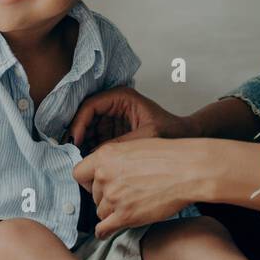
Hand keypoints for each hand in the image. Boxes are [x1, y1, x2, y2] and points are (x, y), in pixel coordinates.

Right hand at [67, 87, 197, 152]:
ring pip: (87, 129)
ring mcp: (112, 118)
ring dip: (82, 143)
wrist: (186, 138)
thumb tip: (94, 155)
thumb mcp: (146, 137)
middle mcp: (114, 104)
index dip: (79, 123)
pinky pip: (95, 139)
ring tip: (80, 160)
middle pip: (85, 117)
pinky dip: (90, 150)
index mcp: (121, 97)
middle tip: (72, 154)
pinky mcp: (113, 131)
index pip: (90, 105)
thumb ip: (121, 144)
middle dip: (78, 134)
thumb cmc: (172, 133)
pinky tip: (89, 162)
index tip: (75, 141)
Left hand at [72, 138, 211, 236]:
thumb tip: (104, 172)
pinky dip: (104, 232)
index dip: (88, 182)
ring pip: (100, 212)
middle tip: (124, 196)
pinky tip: (106, 233)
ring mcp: (114, 197)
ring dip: (111, 212)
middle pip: (93, 196)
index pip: (78, 173)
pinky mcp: (125, 215)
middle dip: (104, 198)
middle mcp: (104, 176)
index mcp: (105, 156)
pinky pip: (103, 228)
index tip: (97, 185)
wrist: (188, 170)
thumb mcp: (134, 147)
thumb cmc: (168, 157)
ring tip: (129, 208)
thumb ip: (115, 160)